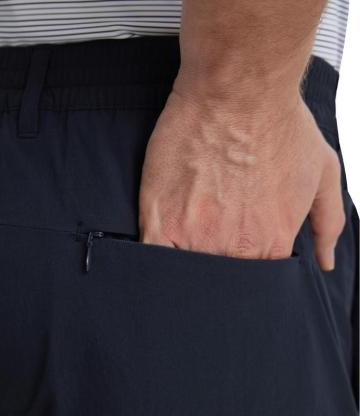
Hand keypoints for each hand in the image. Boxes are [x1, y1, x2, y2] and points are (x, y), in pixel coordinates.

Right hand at [138, 89, 344, 269]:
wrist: (237, 91)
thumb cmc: (277, 123)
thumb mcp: (321, 170)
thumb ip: (327, 222)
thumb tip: (324, 262)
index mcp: (269, 242)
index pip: (252, 279)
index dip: (239, 266)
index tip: (229, 249)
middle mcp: (233, 247)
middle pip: (218, 279)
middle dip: (212, 264)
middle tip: (207, 237)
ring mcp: (194, 237)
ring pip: (184, 272)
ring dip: (183, 268)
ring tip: (184, 237)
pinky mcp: (160, 220)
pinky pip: (152, 258)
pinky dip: (152, 263)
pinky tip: (158, 250)